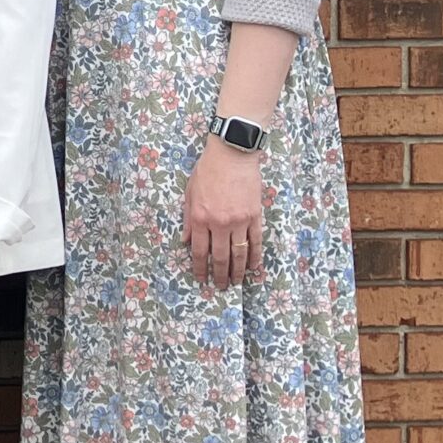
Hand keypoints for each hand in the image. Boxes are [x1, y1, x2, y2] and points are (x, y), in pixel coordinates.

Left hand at [186, 137, 267, 291]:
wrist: (232, 155)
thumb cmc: (208, 171)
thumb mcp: (189, 194)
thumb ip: (188, 219)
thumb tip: (186, 241)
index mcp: (200, 218)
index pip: (199, 251)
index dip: (200, 268)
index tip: (201, 279)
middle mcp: (219, 223)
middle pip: (220, 256)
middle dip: (220, 274)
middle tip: (222, 287)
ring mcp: (239, 220)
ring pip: (239, 253)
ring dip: (238, 270)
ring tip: (237, 282)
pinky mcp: (255, 216)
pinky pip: (256, 241)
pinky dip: (255, 256)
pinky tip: (254, 267)